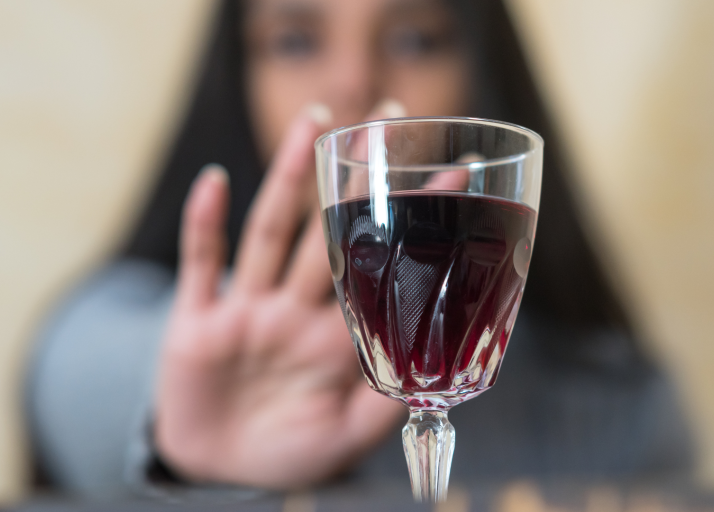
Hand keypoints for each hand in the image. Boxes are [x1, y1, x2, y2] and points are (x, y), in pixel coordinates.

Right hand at [154, 103, 405, 488]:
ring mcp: (247, 310)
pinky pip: (201, 264)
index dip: (411, 224)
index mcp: (334, 336)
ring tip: (312, 122)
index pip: (378, 267)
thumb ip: (384, 405)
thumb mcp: (345, 437)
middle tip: (386, 115)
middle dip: (355, 175)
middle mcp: (295, 310)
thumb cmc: (287, 453)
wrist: (217, 474)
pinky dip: (204, 224)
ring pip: (270, 231)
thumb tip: (435, 377)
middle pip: (328, 229)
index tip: (450, 174)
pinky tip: (215, 181)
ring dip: (287, 176)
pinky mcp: (198, 321)